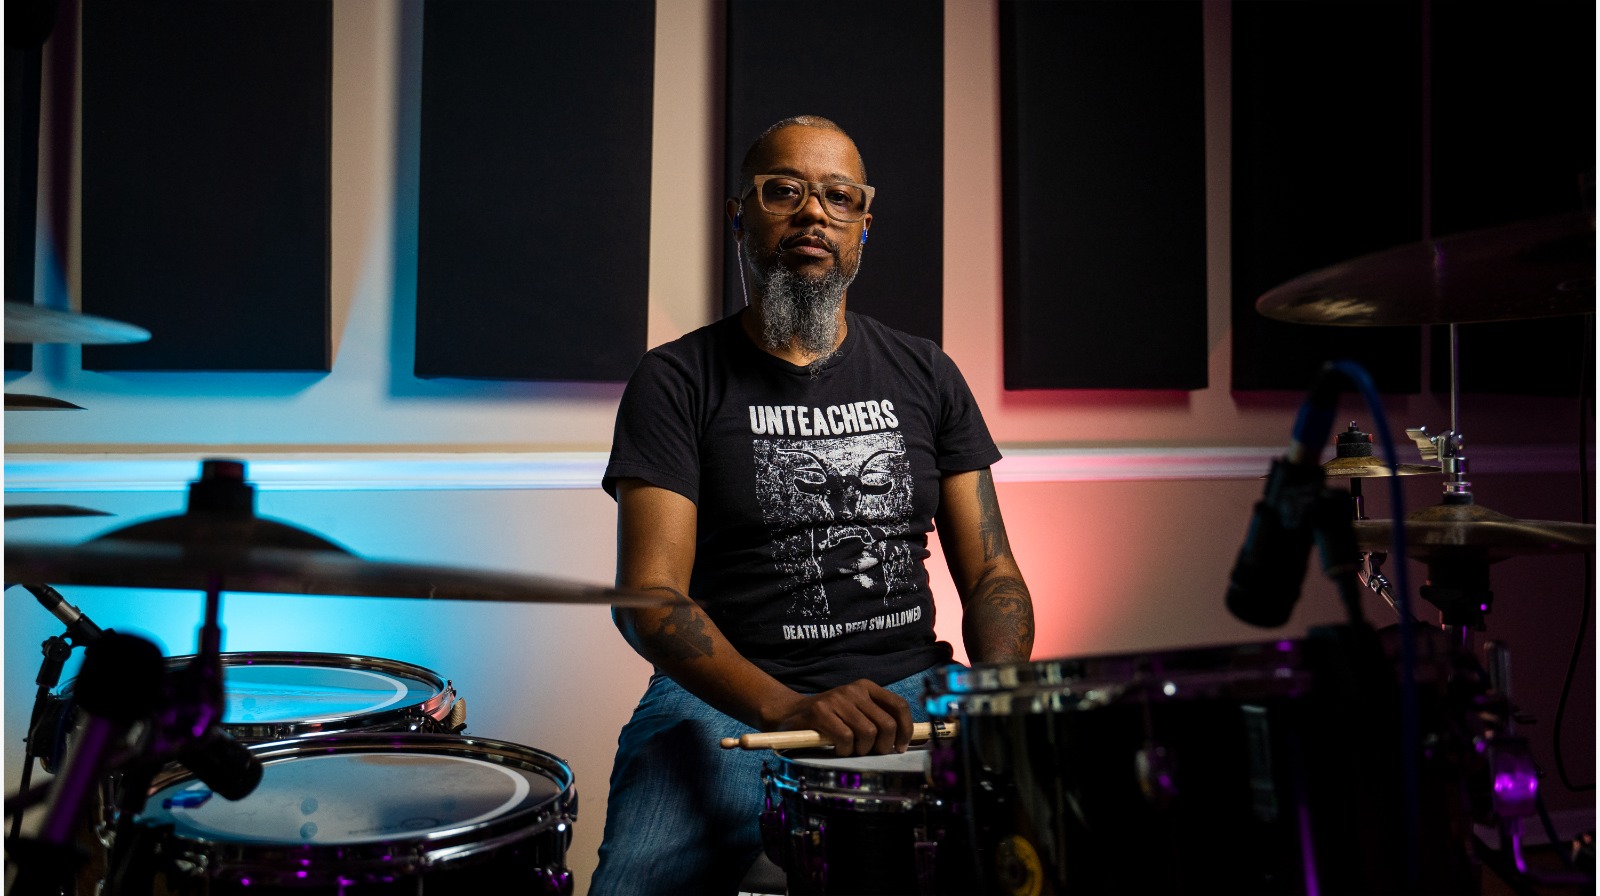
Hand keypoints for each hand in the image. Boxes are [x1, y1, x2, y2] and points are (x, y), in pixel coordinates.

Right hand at [767, 679, 914, 756]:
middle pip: (886, 724)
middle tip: (873, 753)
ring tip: (852, 749)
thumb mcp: (856, 711)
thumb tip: (904, 740)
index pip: (899, 706)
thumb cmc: (829, 718)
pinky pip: (846, 738)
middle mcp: (854, 690)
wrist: (790, 713)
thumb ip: (877, 718)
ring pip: (868, 733)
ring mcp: (836, 699)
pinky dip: (845, 750)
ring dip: (862, 750)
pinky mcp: (821, 712)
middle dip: (883, 746)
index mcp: (866, 687)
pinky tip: (838, 749)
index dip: (905, 730)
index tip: (900, 746)